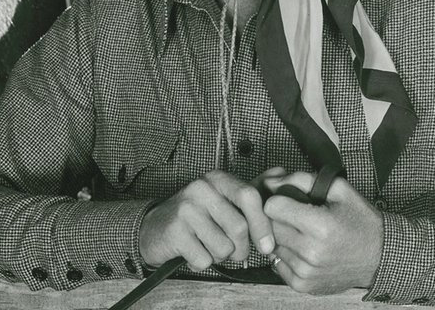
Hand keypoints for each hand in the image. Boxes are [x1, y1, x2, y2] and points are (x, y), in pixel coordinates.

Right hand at [138, 169, 277, 270]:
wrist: (154, 227)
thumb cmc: (196, 216)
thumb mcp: (223, 197)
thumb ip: (252, 189)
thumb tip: (281, 173)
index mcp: (217, 179)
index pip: (250, 196)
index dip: (263, 225)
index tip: (267, 245)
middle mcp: (200, 188)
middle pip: (239, 227)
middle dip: (241, 248)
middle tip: (231, 250)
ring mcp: (185, 209)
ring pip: (223, 247)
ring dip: (220, 255)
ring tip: (207, 245)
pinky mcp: (174, 231)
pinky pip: (204, 259)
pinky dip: (202, 262)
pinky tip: (193, 250)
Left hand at [263, 170, 382, 293]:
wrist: (379, 256)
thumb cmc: (360, 221)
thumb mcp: (338, 189)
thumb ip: (302, 179)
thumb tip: (272, 182)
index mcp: (321, 225)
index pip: (272, 207)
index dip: (279, 200)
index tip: (289, 201)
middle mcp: (311, 252)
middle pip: (270, 227)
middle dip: (280, 218)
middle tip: (297, 217)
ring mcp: (306, 271)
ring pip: (273, 246)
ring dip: (283, 238)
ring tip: (304, 234)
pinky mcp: (303, 285)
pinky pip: (277, 264)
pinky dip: (287, 256)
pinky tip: (304, 250)